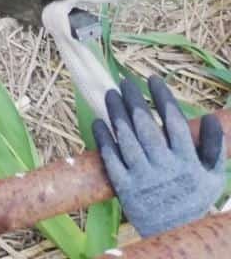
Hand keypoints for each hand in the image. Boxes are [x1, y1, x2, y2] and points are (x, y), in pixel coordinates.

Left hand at [93, 76, 224, 237]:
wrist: (175, 233)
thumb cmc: (194, 197)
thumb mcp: (213, 175)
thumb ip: (214, 147)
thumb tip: (211, 118)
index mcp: (187, 162)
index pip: (174, 122)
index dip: (162, 98)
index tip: (153, 79)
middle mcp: (164, 167)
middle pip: (146, 127)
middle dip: (134, 100)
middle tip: (125, 81)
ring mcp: (142, 177)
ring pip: (127, 139)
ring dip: (117, 114)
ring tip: (111, 94)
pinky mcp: (124, 188)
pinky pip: (112, 159)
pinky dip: (104, 140)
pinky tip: (99, 122)